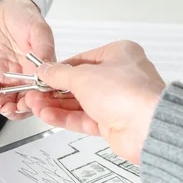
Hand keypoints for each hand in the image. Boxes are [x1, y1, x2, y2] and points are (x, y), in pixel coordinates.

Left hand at [0, 0, 54, 119]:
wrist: (6, 8)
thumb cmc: (25, 17)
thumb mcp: (39, 30)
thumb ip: (43, 49)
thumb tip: (46, 67)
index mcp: (42, 69)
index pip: (43, 92)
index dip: (37, 101)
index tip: (30, 103)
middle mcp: (27, 76)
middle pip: (26, 101)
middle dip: (19, 110)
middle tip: (13, 109)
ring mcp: (11, 76)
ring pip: (9, 99)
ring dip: (4, 106)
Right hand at [25, 41, 165, 163]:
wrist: (146, 127)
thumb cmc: (130, 93)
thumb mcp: (84, 76)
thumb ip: (60, 74)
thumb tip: (47, 70)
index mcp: (120, 55)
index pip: (82, 60)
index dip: (59, 68)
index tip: (42, 74)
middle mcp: (120, 77)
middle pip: (79, 83)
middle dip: (54, 89)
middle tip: (35, 92)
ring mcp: (116, 102)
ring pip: (79, 103)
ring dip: (56, 105)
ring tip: (36, 105)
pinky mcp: (112, 123)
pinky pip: (83, 119)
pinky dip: (65, 117)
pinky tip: (48, 115)